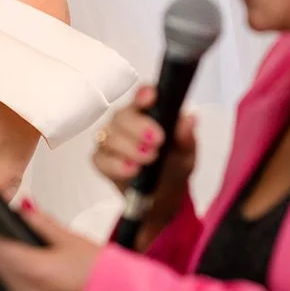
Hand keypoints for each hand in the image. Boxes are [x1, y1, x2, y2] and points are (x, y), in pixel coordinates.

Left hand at [0, 200, 102, 290]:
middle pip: (1, 272)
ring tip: (49, 275)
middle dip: (10, 260)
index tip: (2, 236)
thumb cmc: (105, 275)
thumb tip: (22, 209)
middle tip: (31, 253)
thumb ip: (41, 223)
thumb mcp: (72, 240)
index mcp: (34, 270)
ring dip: (20, 282)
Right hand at [95, 86, 197, 246]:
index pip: (142, 96)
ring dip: (130, 149)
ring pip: (110, 137)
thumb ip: (186, 137)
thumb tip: (189, 119)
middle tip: (157, 143)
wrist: (162, 196)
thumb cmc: (173, 167)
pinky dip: (116, 165)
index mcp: (147, 113)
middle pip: (122, 116)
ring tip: (149, 161)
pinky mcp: (101, 159)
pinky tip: (132, 171)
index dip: (143, 94)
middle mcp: (125, 122)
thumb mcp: (187, 154)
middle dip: (138, 128)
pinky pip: (100, 158)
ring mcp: (110, 140)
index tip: (150, 98)